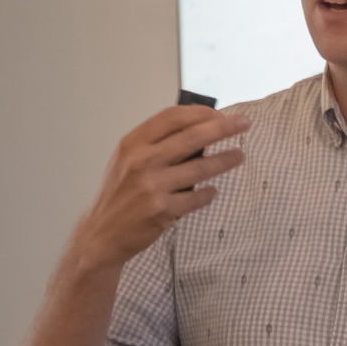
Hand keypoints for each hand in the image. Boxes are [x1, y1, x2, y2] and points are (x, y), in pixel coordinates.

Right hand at [67, 105, 249, 273]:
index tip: (221, 115)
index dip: (201, 113)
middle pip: (192, 137)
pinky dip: (208, 194)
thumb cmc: (120, 194)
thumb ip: (155, 145)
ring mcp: (153, 185)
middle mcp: (142, 161)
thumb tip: (198, 130)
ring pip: (201, 167)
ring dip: (226, 160)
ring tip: (239, 156)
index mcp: (132, 144)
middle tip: (244, 124)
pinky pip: (197, 198)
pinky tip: (212, 191)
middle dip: (223, 128)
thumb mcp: (127, 161)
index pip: (172, 117)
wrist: (102, 233)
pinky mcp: (162, 209)